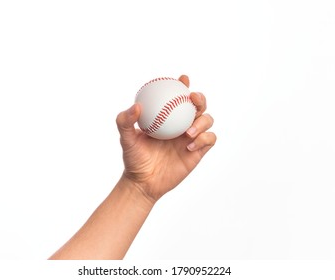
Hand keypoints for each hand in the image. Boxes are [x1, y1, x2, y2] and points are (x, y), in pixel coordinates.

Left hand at [116, 75, 215, 202]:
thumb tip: (136, 106)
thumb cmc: (134, 158)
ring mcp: (191, 137)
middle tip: (192, 99)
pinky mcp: (199, 152)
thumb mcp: (126, 139)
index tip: (182, 79)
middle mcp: (181, 125)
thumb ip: (125, 121)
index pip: (178, 98)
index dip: (183, 85)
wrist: (143, 182)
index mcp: (168, 117)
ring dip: (202, 122)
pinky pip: (209, 140)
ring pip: (207, 120)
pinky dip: (203, 139)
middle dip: (200, 98)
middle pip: (199, 106)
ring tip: (187, 132)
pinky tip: (188, 145)